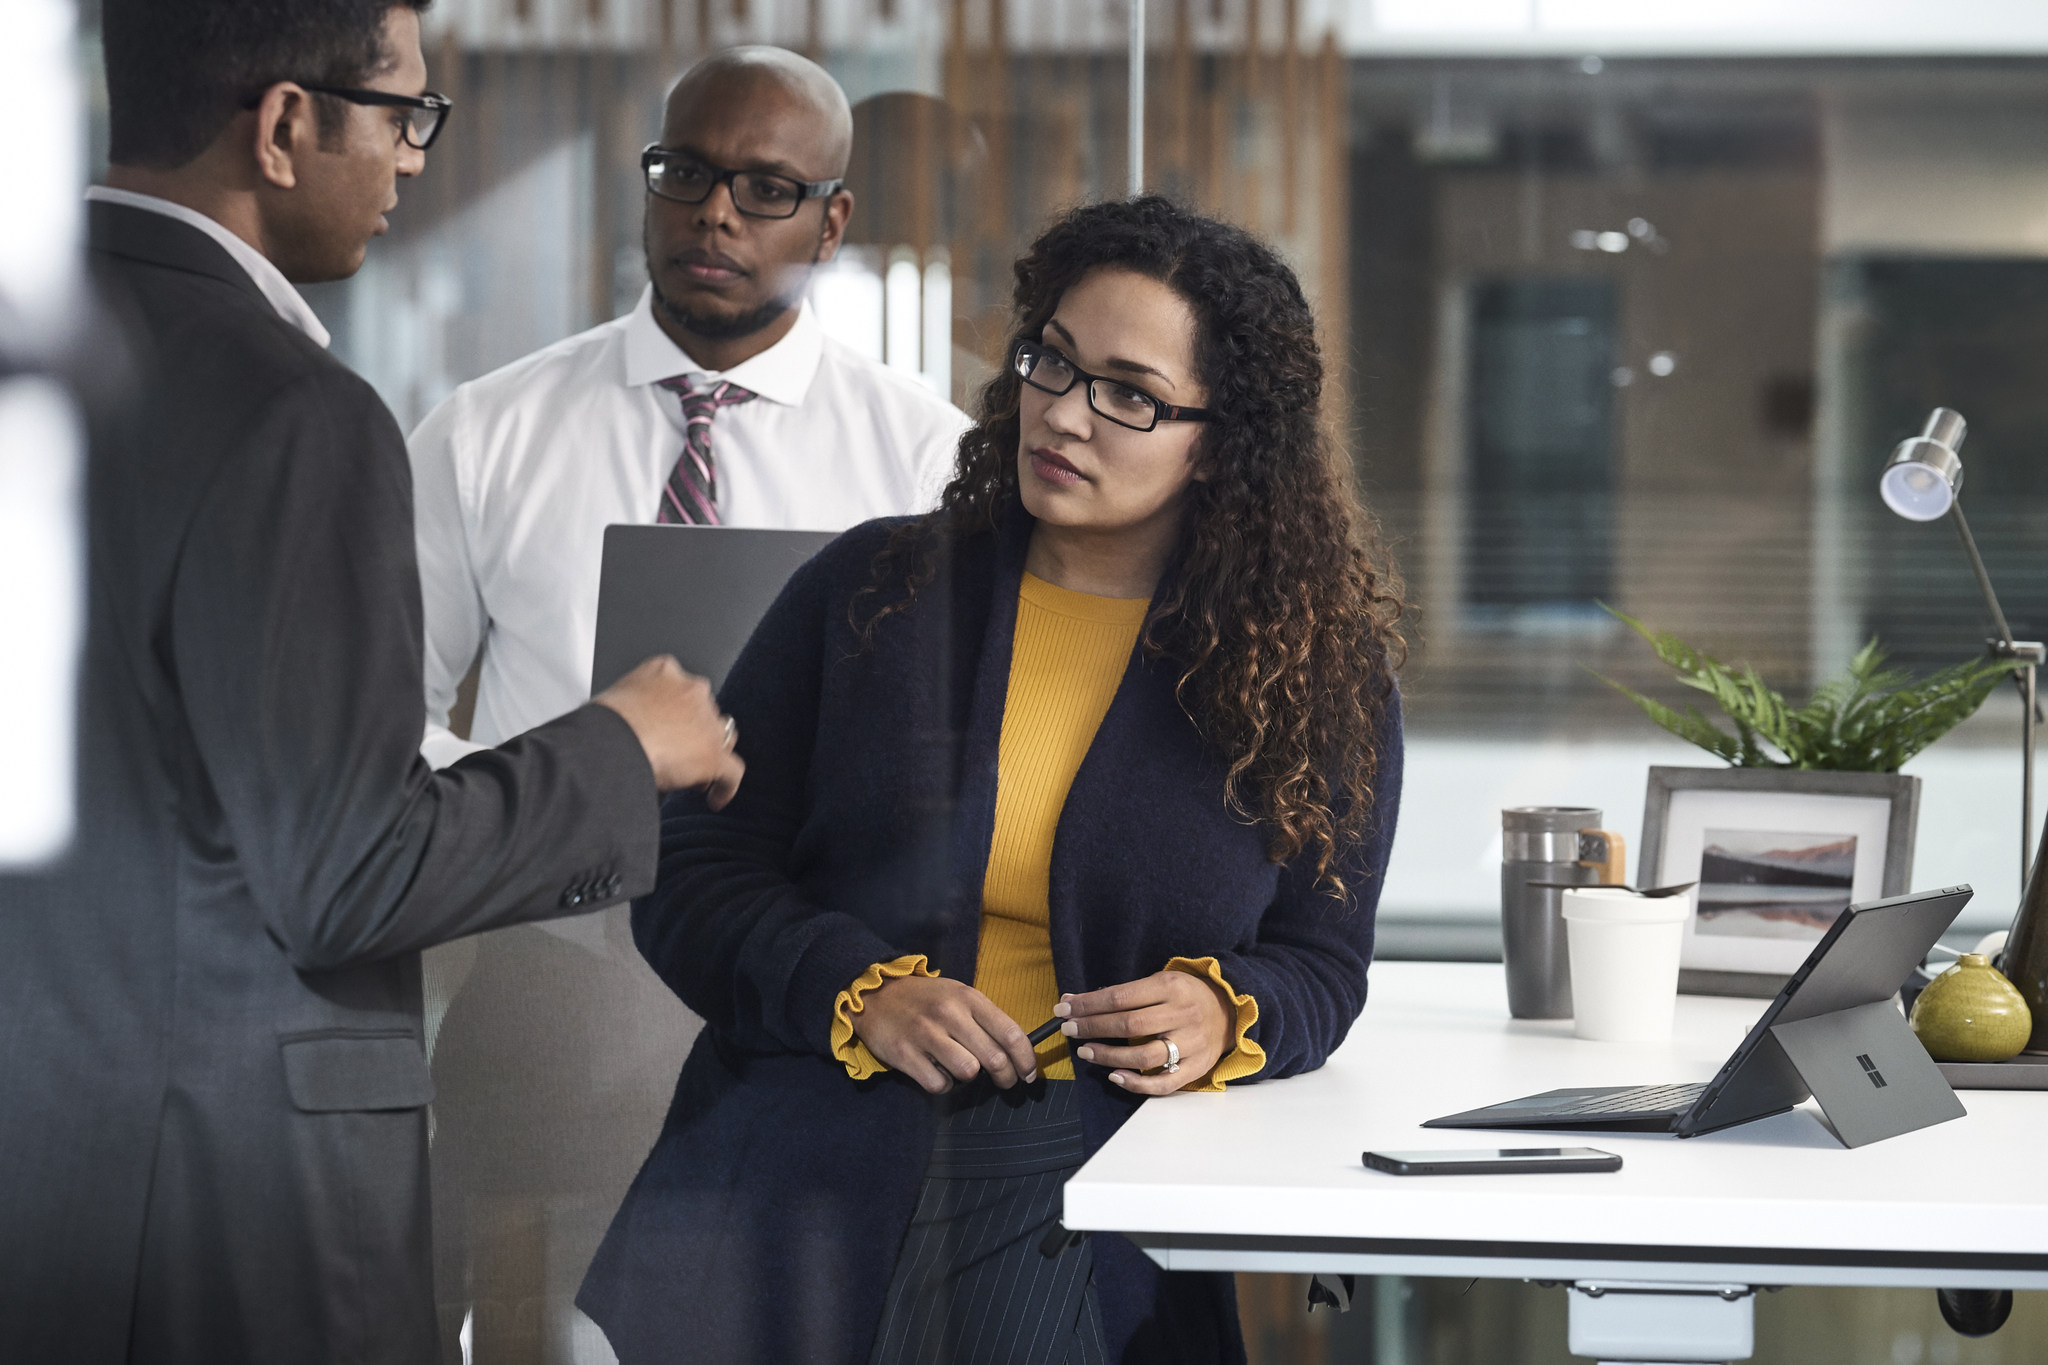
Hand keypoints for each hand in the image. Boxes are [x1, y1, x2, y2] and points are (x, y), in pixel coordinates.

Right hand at [591, 655, 743, 804]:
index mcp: (665, 671)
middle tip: (677, 754)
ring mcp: (706, 722)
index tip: (669, 729)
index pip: (682, 689)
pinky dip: (725, 787)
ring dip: (710, 754)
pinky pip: (732, 772)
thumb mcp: (613, 696)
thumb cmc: (601, 723)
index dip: (678, 713)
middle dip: (694, 734)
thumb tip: (628, 725)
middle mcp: (692, 691)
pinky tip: (715, 798)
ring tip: (694, 775)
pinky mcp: (714, 754)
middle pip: (704, 713)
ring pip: (723, 737)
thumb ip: (631, 704)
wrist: (609, 741)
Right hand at [850, 975, 1040, 1094]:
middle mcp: (949, 1014)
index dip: (1026, 1059)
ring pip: (968, 1072)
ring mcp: (926, 1034)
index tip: (1028, 1074)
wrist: (876, 993)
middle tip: (1005, 1082)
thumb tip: (1016, 1051)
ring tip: (960, 1068)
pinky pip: (938, 1084)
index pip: (1011, 1033)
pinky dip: (942, 1084)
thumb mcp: (959, 996)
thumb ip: (986, 1019)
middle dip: (1006, 1078)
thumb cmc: (926, 999)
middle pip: (994, 1059)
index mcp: (969, 998)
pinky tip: (936, 1071)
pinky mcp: (905, 1054)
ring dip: (969, 1077)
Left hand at [1056, 969, 1231, 1095]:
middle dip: (1093, 1027)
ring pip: (1144, 1056)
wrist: (1229, 1010)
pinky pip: (1164, 1083)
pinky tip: (1114, 1077)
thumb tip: (1078, 1002)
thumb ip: (1125, 994)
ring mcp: (1191, 1043)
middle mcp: (1182, 1014)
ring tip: (1085, 1051)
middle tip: (1069, 1029)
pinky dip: (1137, 1083)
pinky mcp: (1197, 1067)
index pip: (1120, 997)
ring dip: (1109, 1056)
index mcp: (1171, 987)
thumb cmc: (1186, 995)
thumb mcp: (1161, 982)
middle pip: (1129, 1025)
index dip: (1088, 1004)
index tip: (1064, 1008)